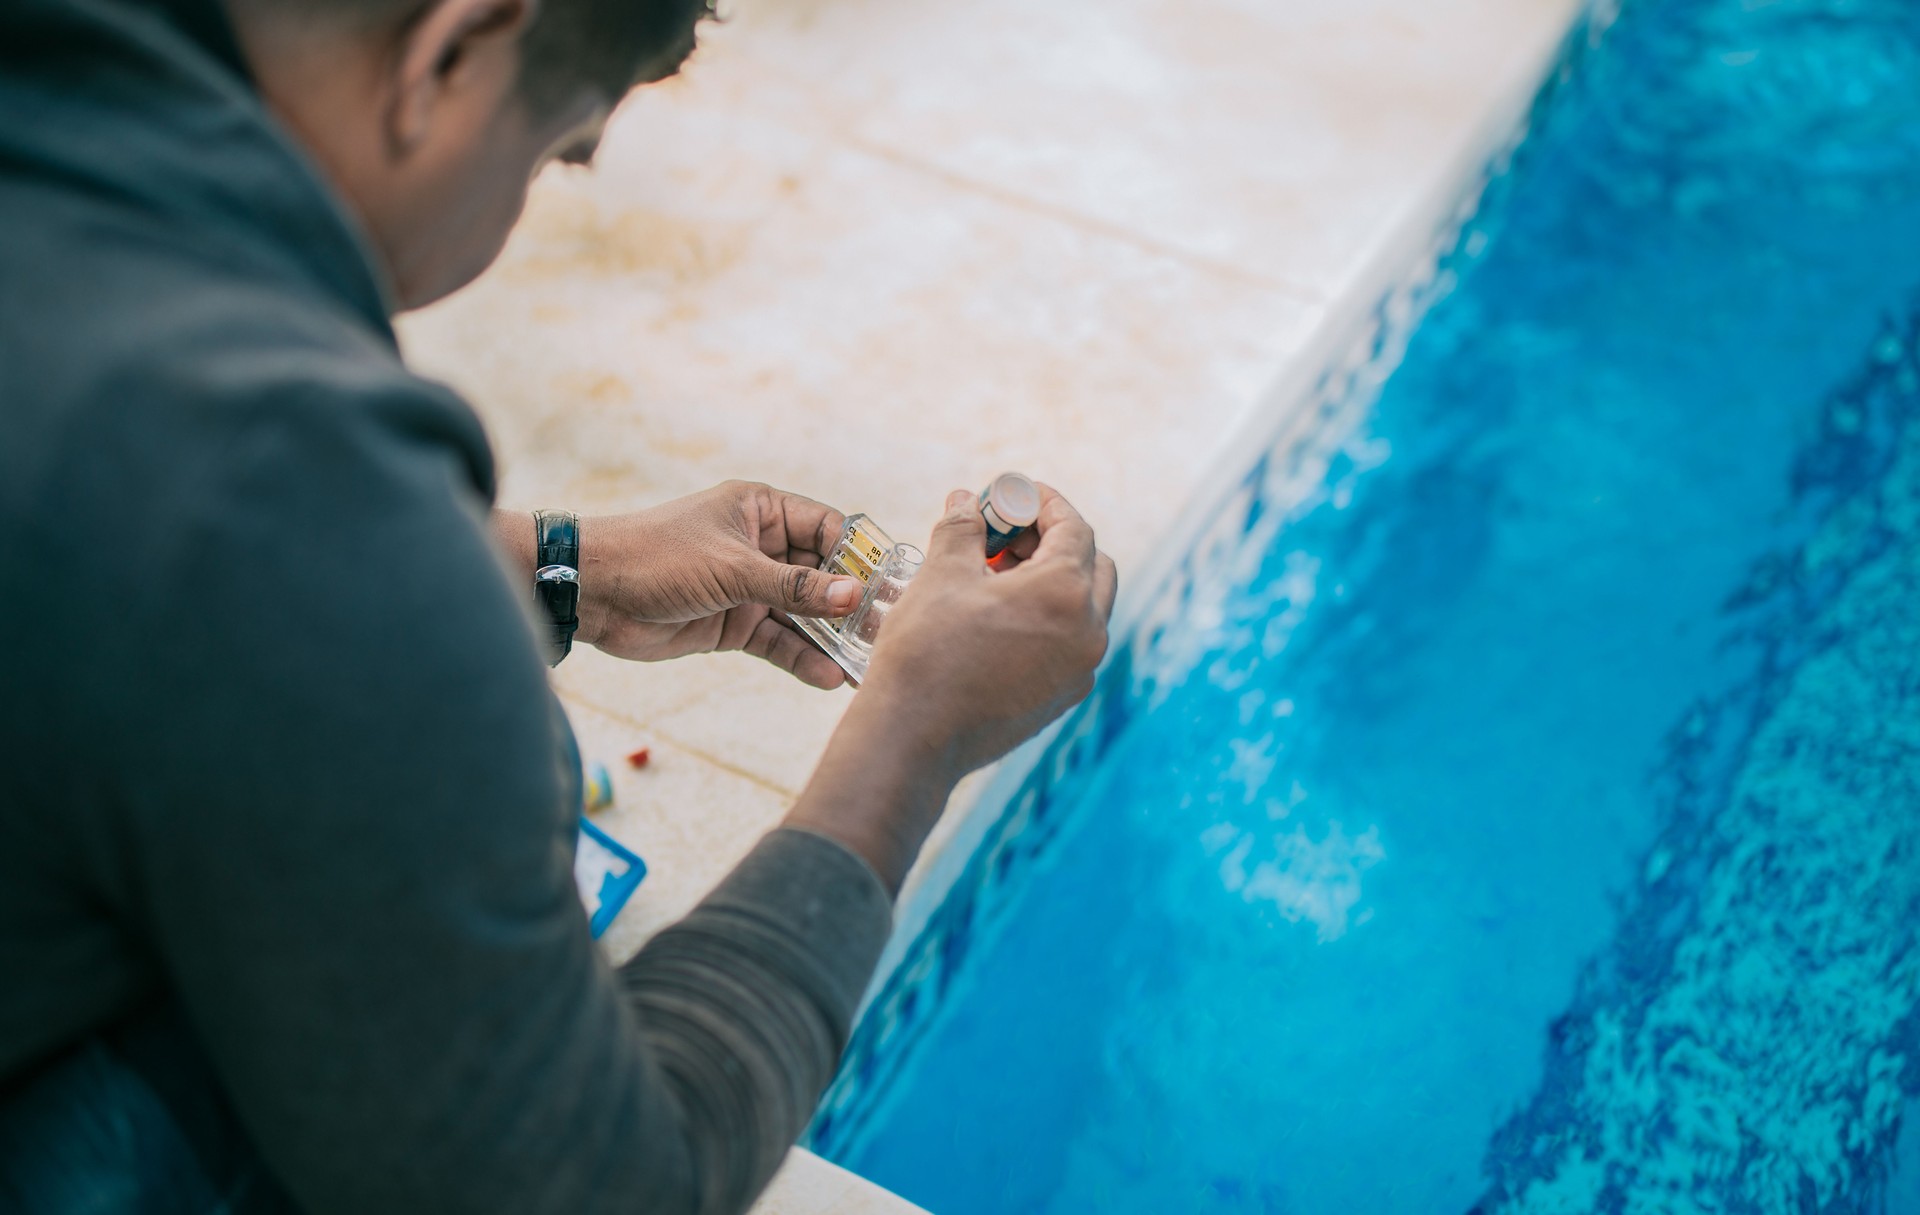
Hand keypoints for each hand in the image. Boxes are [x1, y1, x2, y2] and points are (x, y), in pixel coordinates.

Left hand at [532, 482, 862, 687]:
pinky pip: (778, 641)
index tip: (891, 586)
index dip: (859, 556)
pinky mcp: (733, 624)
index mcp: (761, 511)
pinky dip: (801, 657)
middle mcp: (760, 546)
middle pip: (822, 574)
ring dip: (830, 637)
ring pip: (803, 613)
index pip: (828, 528)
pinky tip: (828, 677)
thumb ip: (794, 586)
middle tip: (886, 632)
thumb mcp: (732, 568)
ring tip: (866, 662)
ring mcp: (748, 587)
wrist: (593, 593)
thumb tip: (852, 596)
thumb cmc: (657, 557)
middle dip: (851, 603)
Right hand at [785, 484, 1116, 890]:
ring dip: (1048, 582)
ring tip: (992, 578)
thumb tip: (966, 501)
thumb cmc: (926, 651)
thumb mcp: (941, 574)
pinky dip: (1046, 621)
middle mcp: (1088, 633)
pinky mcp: (1062, 699)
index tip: (1013, 494)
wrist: (912, 738)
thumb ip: (963, 528)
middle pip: (1091, 567)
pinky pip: (1069, 645)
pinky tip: (997, 620)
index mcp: (1066, 592)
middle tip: (1004, 537)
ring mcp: (1079, 671)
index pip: (1074, 528)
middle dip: (1052, 542)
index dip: (1043, 503)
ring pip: (1083, 609)